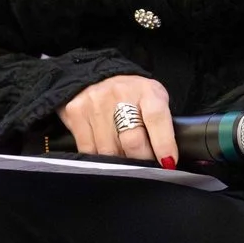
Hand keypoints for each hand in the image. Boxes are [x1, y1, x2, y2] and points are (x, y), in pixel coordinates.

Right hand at [60, 74, 177, 165]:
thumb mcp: (152, 99)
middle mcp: (120, 93)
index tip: (167, 162)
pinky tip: (104, 151)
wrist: (96, 76)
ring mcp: (96, 103)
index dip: (164, 144)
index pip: (157, 118)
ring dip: (119, 161)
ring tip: (124, 156)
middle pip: (132, 141)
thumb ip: (160, 124)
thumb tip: (167, 159)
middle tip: (145, 166)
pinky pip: (88, 150)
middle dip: (141, 160)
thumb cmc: (132, 94)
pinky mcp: (76, 112)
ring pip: (109, 151)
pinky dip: (99, 158)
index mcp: (146, 90)